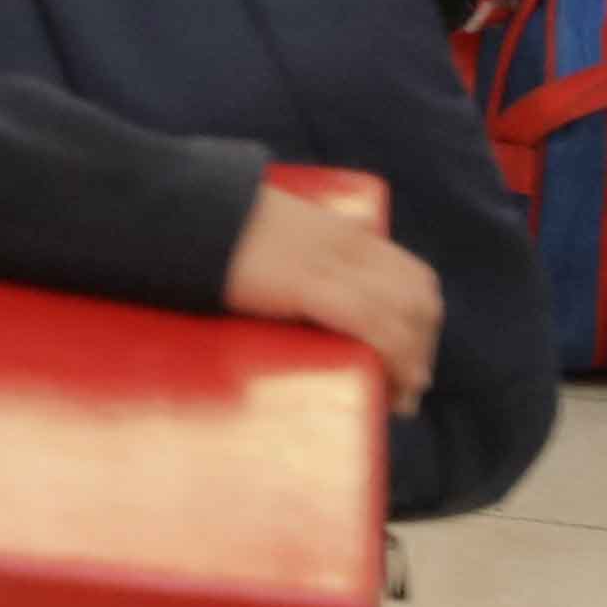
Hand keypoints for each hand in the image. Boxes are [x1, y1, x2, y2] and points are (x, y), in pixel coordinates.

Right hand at [225, 175, 447, 396]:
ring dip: (415, 362)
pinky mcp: (307, 285)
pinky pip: (373, 323)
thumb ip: (290, 260)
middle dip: (423, 348)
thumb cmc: (214, 230)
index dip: (423, 323)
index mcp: (345, 234)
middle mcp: (349, 247)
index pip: (414, 277)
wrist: (182, 210)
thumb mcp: (271, 239)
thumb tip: (282, 301)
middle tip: (404, 388)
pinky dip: (396, 356)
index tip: (412, 358)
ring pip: (405, 315)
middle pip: (417, 301)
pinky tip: (396, 384)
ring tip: (400, 397)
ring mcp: (331, 265)